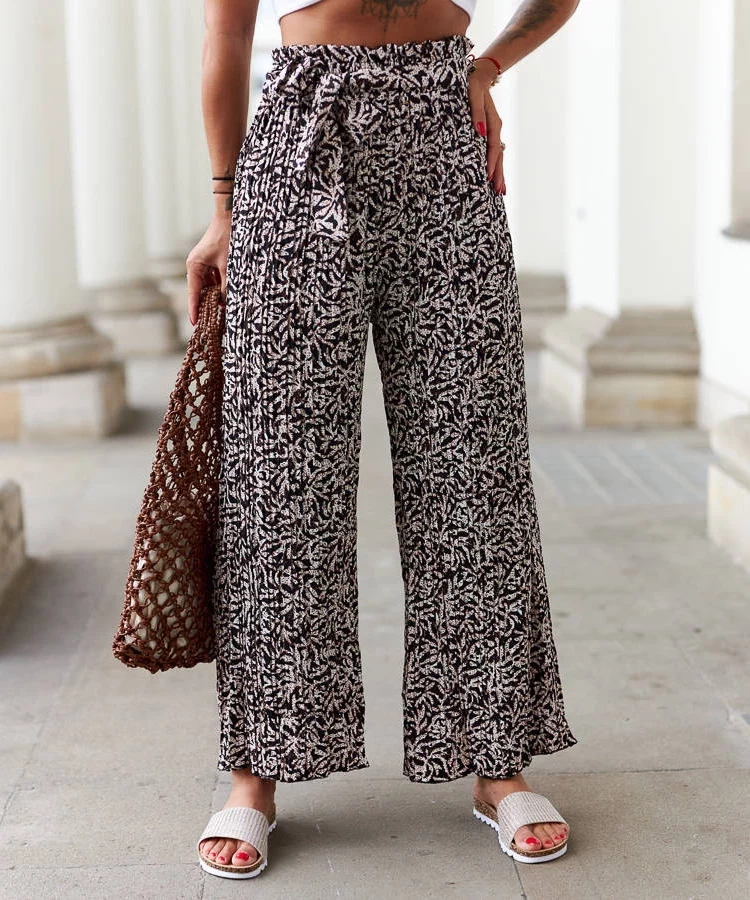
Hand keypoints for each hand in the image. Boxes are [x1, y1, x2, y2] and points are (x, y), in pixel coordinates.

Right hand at [186, 213, 231, 325]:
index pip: (194, 293)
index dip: (195, 309)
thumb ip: (226, 286)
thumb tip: (225, 303)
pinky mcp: (209, 262)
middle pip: (198, 291)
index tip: (194, 323)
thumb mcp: (228, 266)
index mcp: (194, 266)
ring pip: (206, 286)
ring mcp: (202, 264)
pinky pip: (212, 280)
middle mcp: (195, 266)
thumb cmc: (227, 239)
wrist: (229, 218)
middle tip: (208, 324)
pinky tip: (224, 298)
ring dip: (213, 298)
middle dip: (204, 306)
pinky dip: (218, 288)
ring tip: (218, 314)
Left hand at [468, 58, 505, 195]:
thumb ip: (477, 113)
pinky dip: (495, 165)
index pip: (493, 147)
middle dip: (499, 175)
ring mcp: (493, 131)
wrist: (479, 75)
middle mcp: (495, 128)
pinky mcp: (488, 132)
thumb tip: (479, 132)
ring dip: (499, 173)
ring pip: (498, 156)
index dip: (491, 163)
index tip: (489, 178)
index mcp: (493, 122)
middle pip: (499, 156)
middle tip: (500, 193)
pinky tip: (494, 176)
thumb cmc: (472, 84)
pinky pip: (493, 152)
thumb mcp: (473, 94)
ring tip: (501, 191)